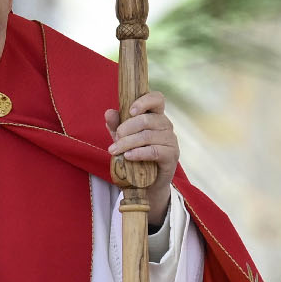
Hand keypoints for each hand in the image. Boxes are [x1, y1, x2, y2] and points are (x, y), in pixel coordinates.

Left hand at [105, 90, 177, 227]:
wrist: (146, 183)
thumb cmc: (136, 155)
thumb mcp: (123, 138)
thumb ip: (116, 125)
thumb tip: (109, 112)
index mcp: (156, 116)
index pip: (157, 98)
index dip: (145, 101)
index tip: (130, 110)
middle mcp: (166, 126)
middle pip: (147, 120)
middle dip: (127, 128)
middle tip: (115, 138)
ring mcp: (171, 141)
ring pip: (148, 136)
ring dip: (128, 143)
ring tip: (114, 150)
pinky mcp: (171, 156)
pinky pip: (154, 151)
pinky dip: (138, 153)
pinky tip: (127, 156)